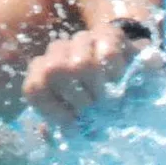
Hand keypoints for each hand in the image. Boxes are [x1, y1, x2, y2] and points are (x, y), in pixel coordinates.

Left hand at [20, 18, 154, 121]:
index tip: (74, 125)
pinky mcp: (107, 33)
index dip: (53, 111)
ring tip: (109, 101)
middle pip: (55, 72)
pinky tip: (119, 81)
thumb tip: (44, 131)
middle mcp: (57, 52)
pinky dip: (115, 74)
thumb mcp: (78, 121)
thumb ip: (59, 130)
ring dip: (98, 90)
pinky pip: (107, 54)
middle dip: (79, 100)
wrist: (131, 75)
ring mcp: (81, 40)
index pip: (34, 88)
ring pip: (81, 64)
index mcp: (43, 73)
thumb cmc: (98, 103)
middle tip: (95, 112)